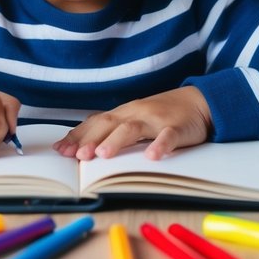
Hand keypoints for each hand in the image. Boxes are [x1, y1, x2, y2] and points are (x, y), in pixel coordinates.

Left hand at [52, 86, 211, 160]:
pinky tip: (152, 157)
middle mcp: (136, 113)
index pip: (95, 123)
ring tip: (103, 155)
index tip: (60, 151)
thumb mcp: (134, 119)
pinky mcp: (177, 127)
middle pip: (109, 124)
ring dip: (116, 141)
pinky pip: (167, 136)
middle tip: (76, 156)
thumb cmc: (162, 114)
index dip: (77, 136)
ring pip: (133, 128)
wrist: (198, 101)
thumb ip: (112, 130)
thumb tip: (81, 145)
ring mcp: (156, 120)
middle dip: (90, 139)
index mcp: (124, 113)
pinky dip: (159, 146)